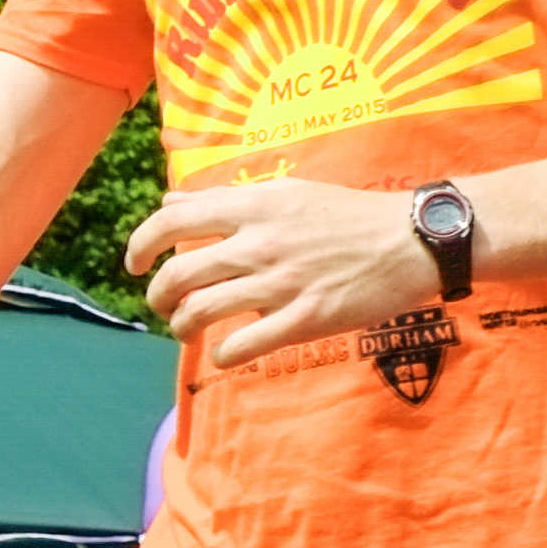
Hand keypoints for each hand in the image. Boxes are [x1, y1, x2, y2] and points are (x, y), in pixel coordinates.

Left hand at [121, 177, 438, 370]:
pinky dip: (222, 355)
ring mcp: (281, 283)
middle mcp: (259, 243)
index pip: (171, 220)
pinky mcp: (305, 318)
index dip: (139, 244)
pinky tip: (226, 353)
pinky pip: (242, 346)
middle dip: (157, 297)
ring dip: (182, 328)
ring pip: (200, 312)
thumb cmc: (348, 215)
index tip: (133, 265)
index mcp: (253, 208)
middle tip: (162, 307)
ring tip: (186, 331)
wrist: (413, 240)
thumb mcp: (285, 191)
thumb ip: (225, 200)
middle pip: (178, 275)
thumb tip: (171, 200)